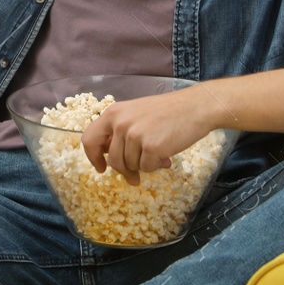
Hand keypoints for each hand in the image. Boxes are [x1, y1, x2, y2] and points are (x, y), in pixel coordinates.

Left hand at [80, 88, 215, 185]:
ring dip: (143, 166)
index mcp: (113, 112)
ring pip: (130, 166)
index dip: (93, 157)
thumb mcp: (135, 114)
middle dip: (124, 171)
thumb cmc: (167, 111)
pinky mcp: (151, 147)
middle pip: (113, 160)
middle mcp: (121, 123)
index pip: (89, 139)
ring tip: (157, 155)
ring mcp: (135, 135)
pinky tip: (165, 155)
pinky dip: (155, 166)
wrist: (194, 107)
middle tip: (134, 177)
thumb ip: (120, 132)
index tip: (101, 168)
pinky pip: (146, 168)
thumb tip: (110, 160)